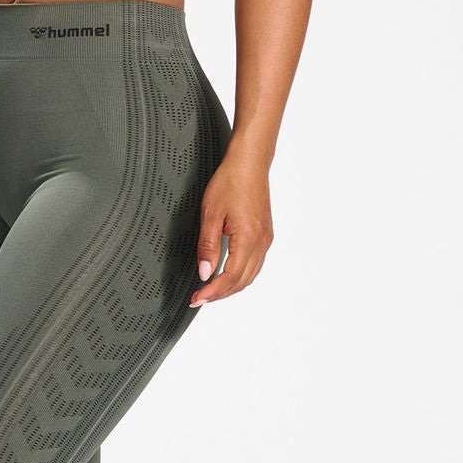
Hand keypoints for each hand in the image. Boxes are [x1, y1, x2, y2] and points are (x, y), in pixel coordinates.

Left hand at [189, 152, 272, 306]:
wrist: (250, 163)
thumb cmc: (230, 181)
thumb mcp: (210, 214)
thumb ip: (207, 247)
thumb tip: (205, 273)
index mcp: (248, 239)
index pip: (230, 277)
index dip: (213, 292)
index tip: (196, 298)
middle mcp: (261, 242)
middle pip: (242, 281)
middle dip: (220, 294)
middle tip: (199, 298)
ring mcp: (266, 239)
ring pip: (250, 275)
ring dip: (230, 287)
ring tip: (210, 290)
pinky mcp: (265, 235)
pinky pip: (255, 264)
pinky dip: (240, 275)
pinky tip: (226, 274)